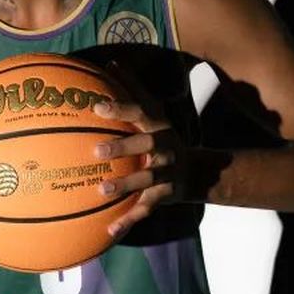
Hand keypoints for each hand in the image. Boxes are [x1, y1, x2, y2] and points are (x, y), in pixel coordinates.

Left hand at [91, 96, 186, 239]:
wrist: (197, 171)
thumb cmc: (163, 136)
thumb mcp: (154, 112)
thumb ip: (133, 89)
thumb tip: (111, 63)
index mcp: (158, 125)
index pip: (140, 112)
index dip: (121, 109)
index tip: (97, 107)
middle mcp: (165, 147)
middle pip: (147, 145)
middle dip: (123, 147)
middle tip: (96, 150)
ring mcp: (167, 173)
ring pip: (147, 179)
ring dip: (125, 185)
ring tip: (101, 190)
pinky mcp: (165, 195)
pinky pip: (146, 209)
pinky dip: (129, 220)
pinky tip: (109, 229)